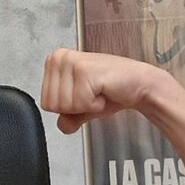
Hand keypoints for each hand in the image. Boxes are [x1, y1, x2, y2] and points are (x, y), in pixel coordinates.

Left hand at [40, 49, 157, 133]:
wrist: (138, 84)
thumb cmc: (112, 90)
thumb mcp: (82, 107)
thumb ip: (68, 117)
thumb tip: (62, 126)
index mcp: (54, 62)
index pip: (45, 103)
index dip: (68, 108)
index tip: (84, 95)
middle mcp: (59, 58)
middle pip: (52, 105)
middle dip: (75, 107)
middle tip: (92, 94)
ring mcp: (71, 62)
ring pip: (64, 105)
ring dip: (86, 105)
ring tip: (97, 91)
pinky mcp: (83, 70)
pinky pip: (79, 104)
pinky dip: (94, 105)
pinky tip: (102, 91)